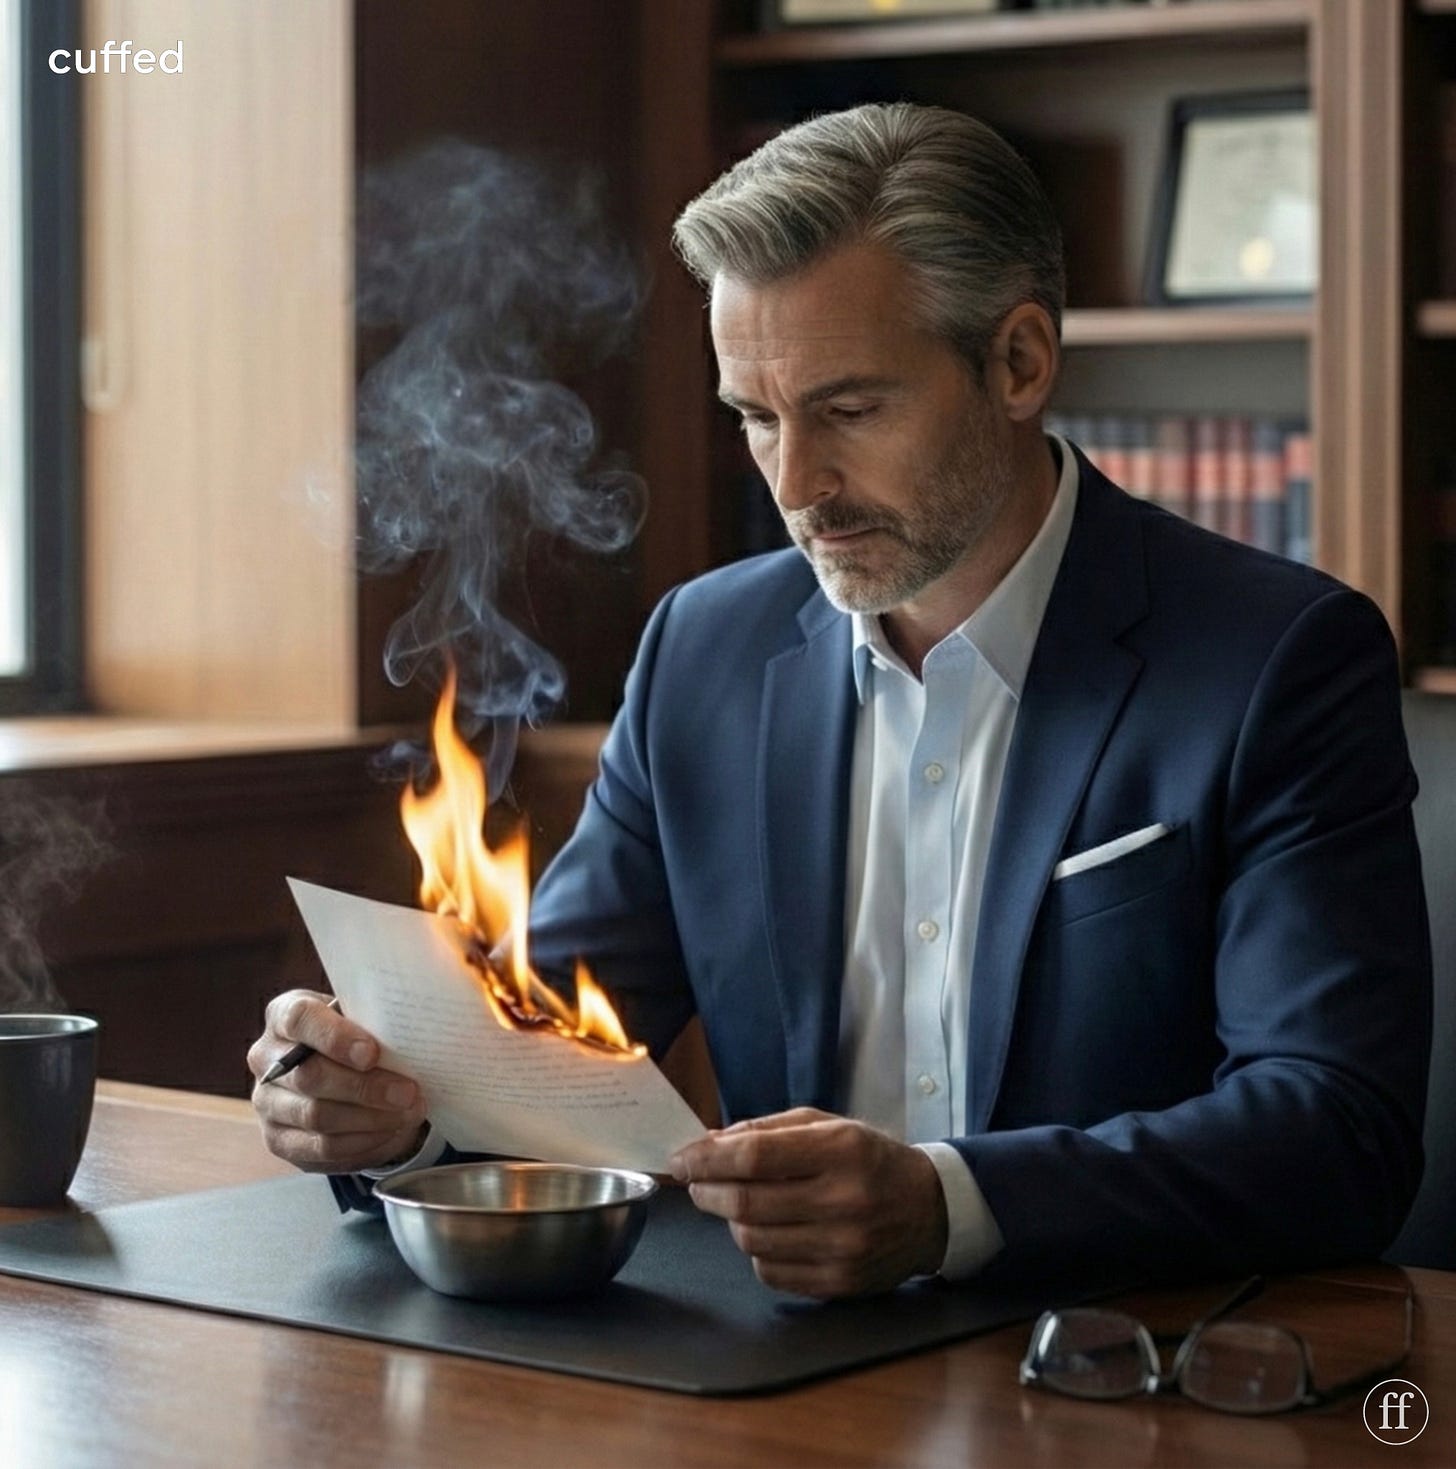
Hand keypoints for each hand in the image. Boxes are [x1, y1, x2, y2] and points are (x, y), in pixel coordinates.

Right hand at [248, 990, 427, 1172]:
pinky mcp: (278, 1139)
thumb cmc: (355, 1036)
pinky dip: (362, 1141)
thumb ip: (374, 1021)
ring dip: (370, 1118)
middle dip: (365, 1087)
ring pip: (317, 1116)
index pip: (299, 1019)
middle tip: (408, 1092)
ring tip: (409, 1113)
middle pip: (310, 1076)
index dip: (335, 1037)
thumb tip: (410, 1033)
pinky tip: (390, 1131)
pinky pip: (321, 1148)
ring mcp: (267, 1102)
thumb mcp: (361, 1018)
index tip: (372, 1053)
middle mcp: (266, 1058)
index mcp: (284, 1015)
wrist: (340, 1070)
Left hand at [669, 1107, 947, 1297]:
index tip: (681, 1158)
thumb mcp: (827, 1126)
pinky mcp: (839, 1284)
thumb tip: (708, 1143)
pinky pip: (770, 1272)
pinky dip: (756, 1251)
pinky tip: (768, 1231)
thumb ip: (766, 1131)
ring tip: (737, 1203)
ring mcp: (842, 1248)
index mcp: (840, 1151)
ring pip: (752, 1240)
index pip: (755, 1157)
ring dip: (730, 1220)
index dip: (707, 1158)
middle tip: (696, 1181)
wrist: (929, 1210)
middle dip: (707, 1190)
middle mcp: (843, 1201)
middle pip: (746, 1202)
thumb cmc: (869, 1159)